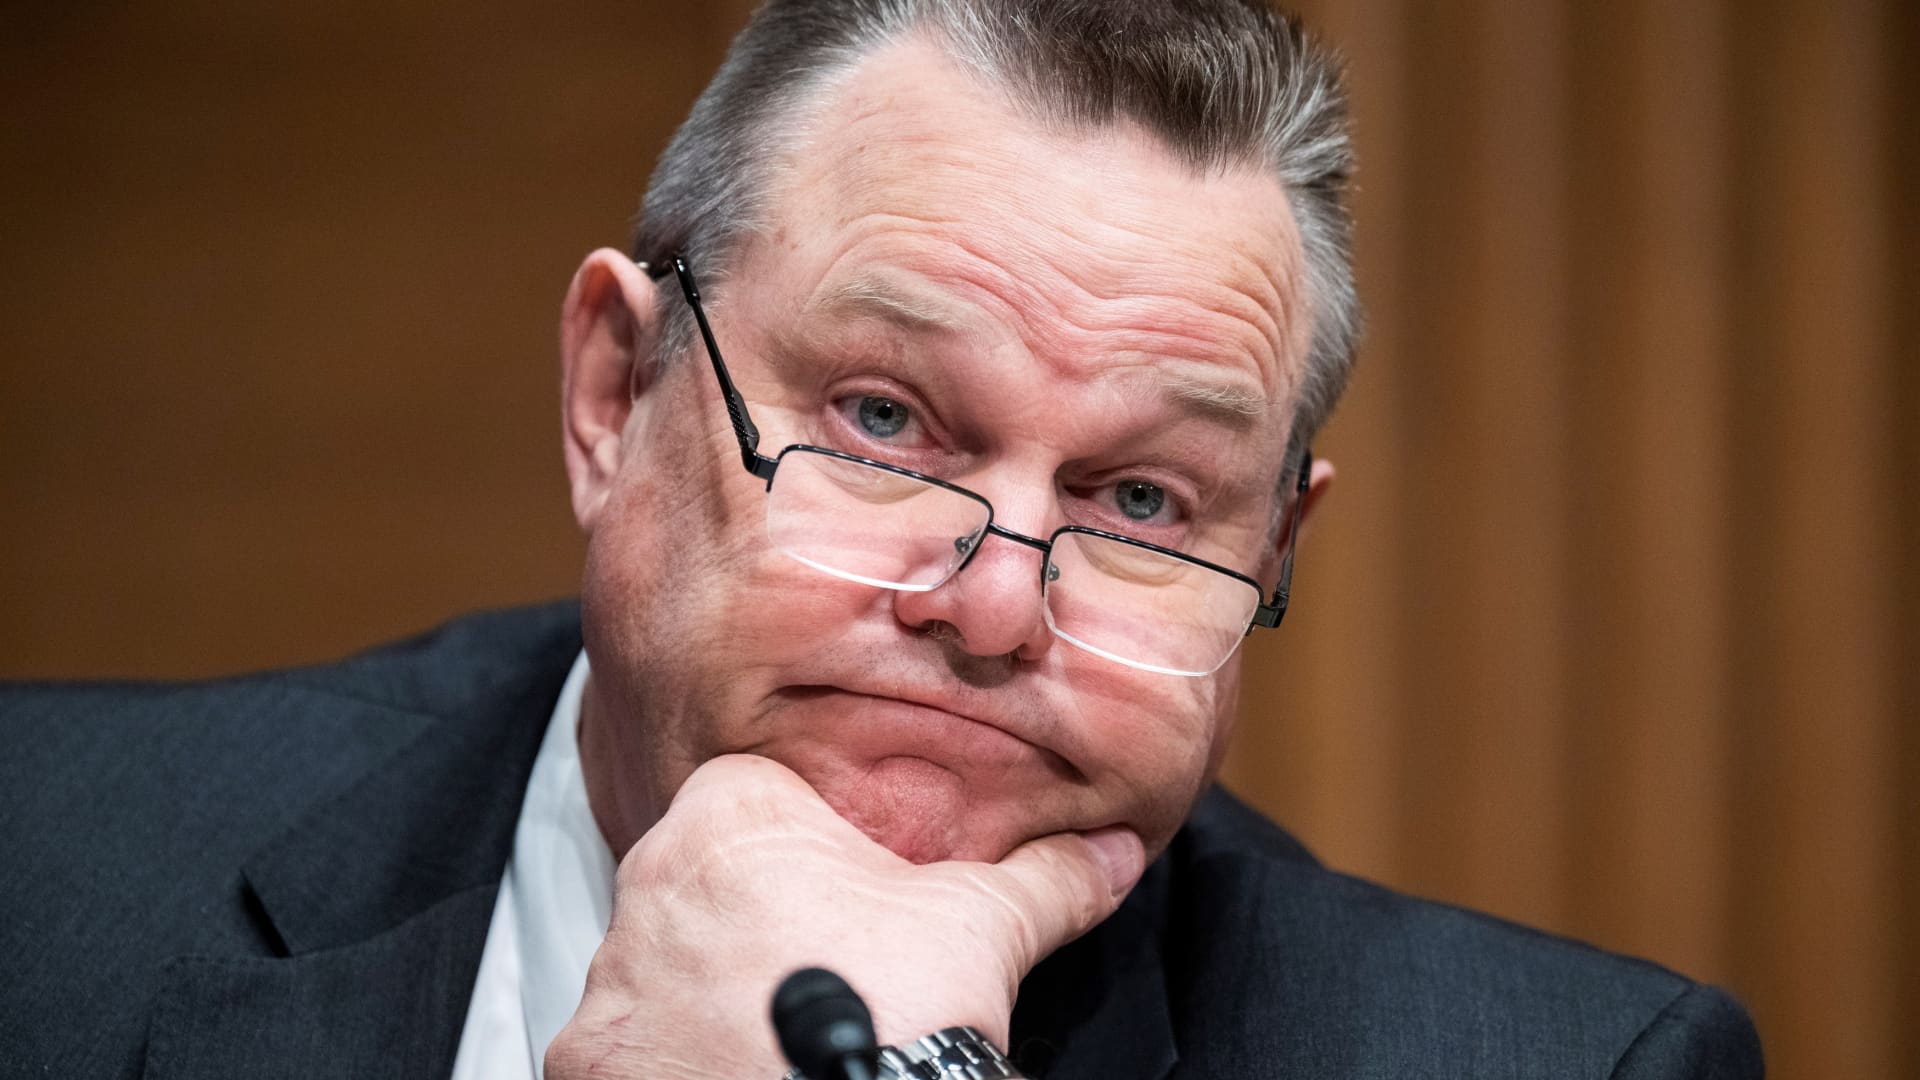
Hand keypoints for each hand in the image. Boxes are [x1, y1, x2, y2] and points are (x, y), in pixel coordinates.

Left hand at [544, 753, 1144, 1079]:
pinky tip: (732, 1071)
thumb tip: (1112, 851)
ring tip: (781, 1029)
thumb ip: (1046, 877)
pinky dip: (670, 1056)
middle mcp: (651, 880)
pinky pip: (627, 1041)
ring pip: (662, 959)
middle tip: (827, 964)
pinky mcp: (591, 1057)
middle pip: (706, 876)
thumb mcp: (986, 927)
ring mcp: (613, 974)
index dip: (812, 843)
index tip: (848, 892)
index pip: (761, 795)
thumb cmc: (900, 1008)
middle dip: (757, 915)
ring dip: (709, 986)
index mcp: (732, 814)